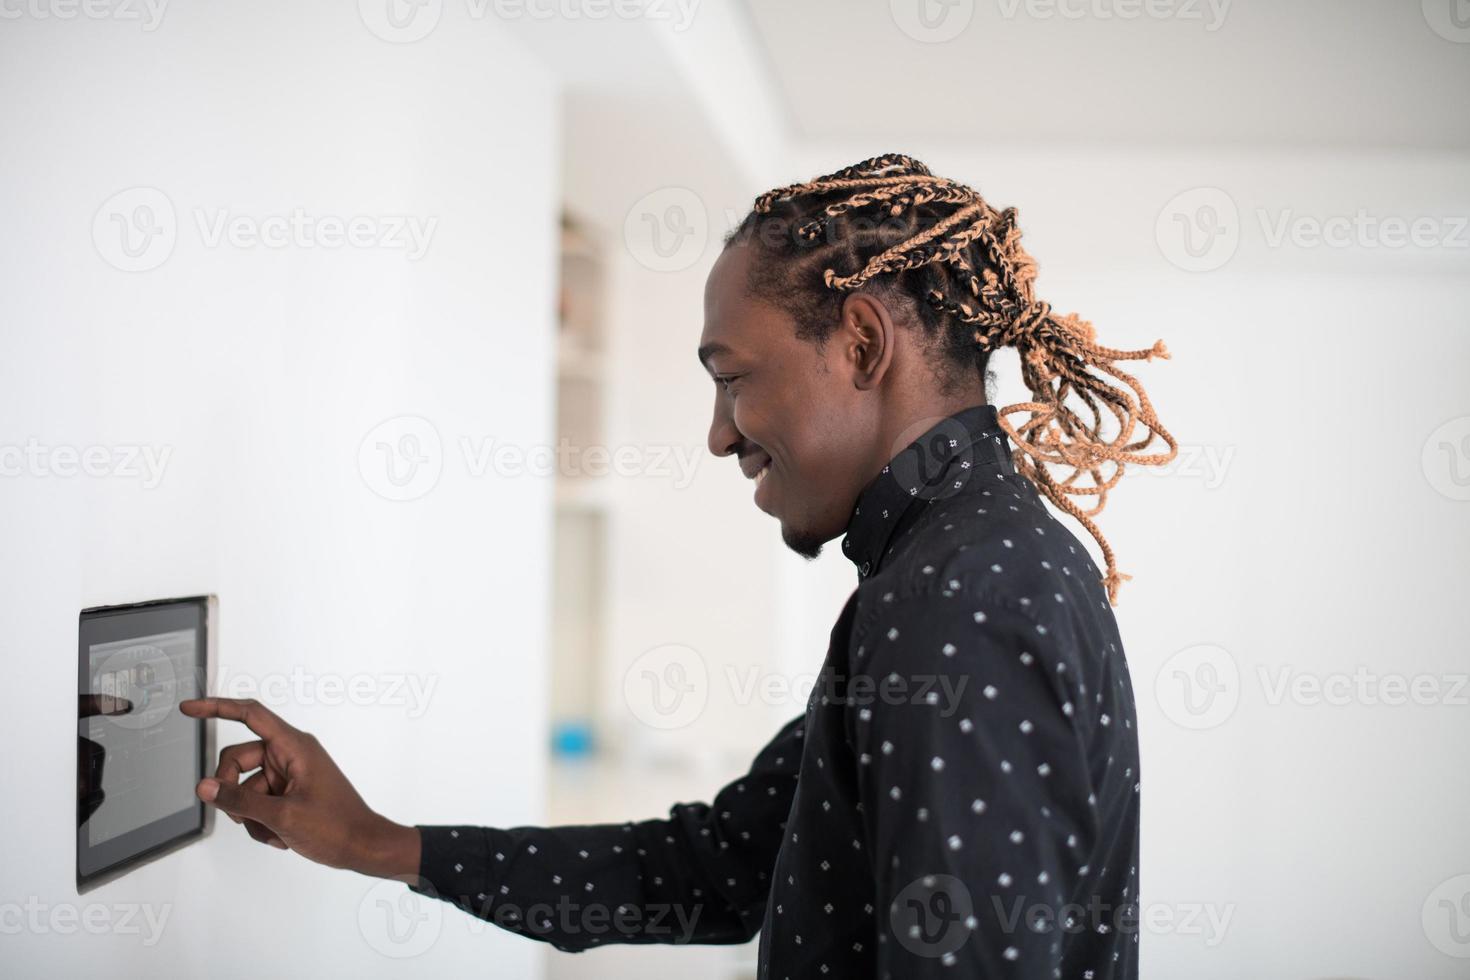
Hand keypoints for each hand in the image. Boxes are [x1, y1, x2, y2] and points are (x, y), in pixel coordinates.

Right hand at [178, 697, 419, 878]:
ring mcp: (288, 773)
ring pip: (244, 786)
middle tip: (241, 817)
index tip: (189, 708)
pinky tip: (280, 837)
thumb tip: (205, 786)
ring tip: (274, 832)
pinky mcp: (288, 791)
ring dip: (250, 814)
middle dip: (233, 790)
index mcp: (294, 746)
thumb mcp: (281, 815)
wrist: (362, 846)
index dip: (216, 708)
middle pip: (237, 759)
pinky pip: (256, 801)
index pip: (249, 714)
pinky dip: (260, 821)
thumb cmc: (336, 826)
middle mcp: (290, 754)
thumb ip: (239, 800)